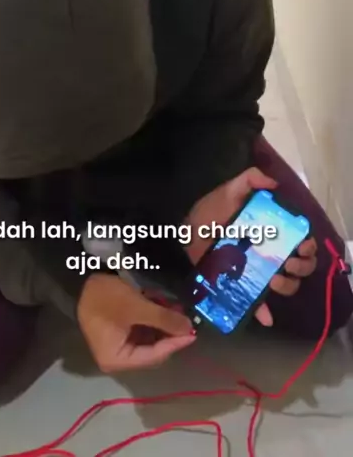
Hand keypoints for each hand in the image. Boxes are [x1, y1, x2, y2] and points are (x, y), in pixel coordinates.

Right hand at [77, 273, 194, 372]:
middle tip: (185, 318)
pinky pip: (141, 330)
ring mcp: (117, 344)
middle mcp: (117, 358)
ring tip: (176, 310)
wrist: (79, 279)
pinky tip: (163, 307)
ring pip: (148, 339)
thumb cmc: (106, 298)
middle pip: (151, 350)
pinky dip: (153, 320)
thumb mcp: (137, 307)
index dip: (174, 343)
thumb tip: (189, 328)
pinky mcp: (118, 330)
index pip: (153, 356)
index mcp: (117, 360)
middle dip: (169, 333)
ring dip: (162, 325)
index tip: (192, 332)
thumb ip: (164, 319)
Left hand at [186, 167, 316, 326]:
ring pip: (287, 284)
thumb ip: (250, 179)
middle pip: (301, 266)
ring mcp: (258, 270)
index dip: (308, 246)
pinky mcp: (243, 285)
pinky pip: (258, 303)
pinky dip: (264, 312)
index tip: (301, 246)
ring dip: (287, 285)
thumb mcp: (231, 190)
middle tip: (287, 263)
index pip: (303, 241)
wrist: (187, 228)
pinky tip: (266, 317)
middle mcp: (271, 253)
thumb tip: (274, 184)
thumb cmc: (212, 208)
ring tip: (273, 279)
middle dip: (301, 266)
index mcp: (274, 231)